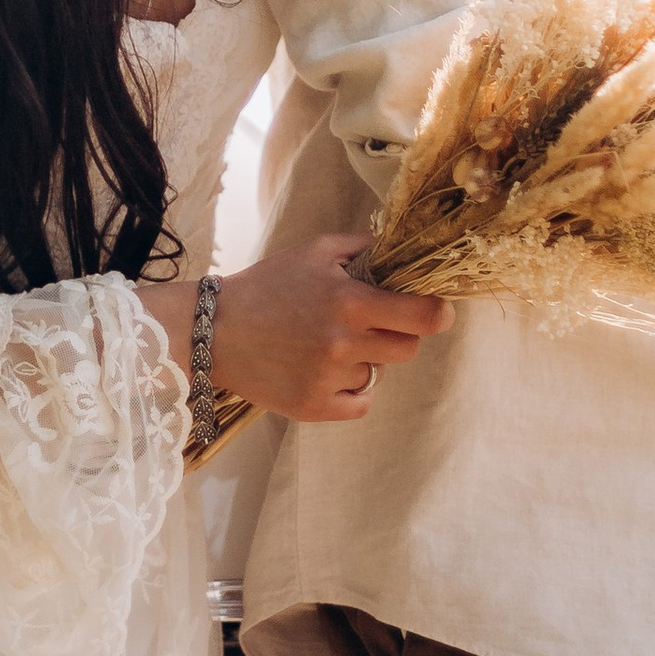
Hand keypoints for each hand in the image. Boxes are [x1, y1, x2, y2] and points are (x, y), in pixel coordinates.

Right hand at [210, 233, 451, 423]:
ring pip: (378, 374)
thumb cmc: (267, 285)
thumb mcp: (315, 252)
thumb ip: (363, 247)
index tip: (439, 312)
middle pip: (408, 349)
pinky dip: (351, 392)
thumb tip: (402, 249)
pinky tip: (326, 373)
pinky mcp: (313, 408)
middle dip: (397, 335)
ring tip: (327, 346)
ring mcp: (328, 379)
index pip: (423, 317)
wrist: (215, 330)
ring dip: (364, 361)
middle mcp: (343, 343)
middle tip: (369, 325)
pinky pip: (360, 404)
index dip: (439, 314)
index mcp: (350, 302)